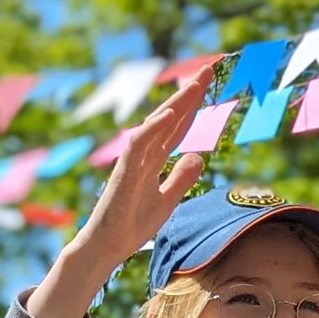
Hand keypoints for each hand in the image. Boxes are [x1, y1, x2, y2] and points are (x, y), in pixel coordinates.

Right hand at [72, 67, 211, 267]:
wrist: (109, 246)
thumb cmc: (131, 225)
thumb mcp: (166, 201)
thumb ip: (181, 179)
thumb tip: (198, 156)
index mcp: (154, 160)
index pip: (177, 127)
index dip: (193, 107)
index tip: (209, 86)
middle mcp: (144, 154)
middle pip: (169, 118)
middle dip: (188, 95)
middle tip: (209, 70)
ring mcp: (133, 162)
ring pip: (155, 125)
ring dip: (175, 104)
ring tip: (194, 85)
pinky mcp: (124, 173)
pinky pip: (139, 144)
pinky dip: (153, 128)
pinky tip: (170, 115)